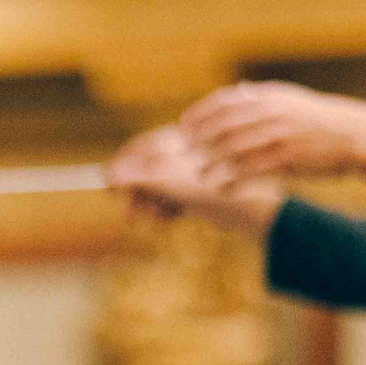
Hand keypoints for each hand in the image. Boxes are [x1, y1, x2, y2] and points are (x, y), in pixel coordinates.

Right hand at [105, 124, 283, 237]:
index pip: (135, 151)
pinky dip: (167, 208)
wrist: (256, 208)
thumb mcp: (172, 184)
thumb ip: (140, 178)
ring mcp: (190, 172)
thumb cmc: (214, 190)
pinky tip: (169, 219)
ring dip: (150, 204)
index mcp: (174, 143)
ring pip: (158, 187)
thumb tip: (108, 174)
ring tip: (152, 220)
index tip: (111, 191)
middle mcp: (181, 154)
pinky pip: (173, 197)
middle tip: (131, 217)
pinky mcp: (199, 189)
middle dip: (135, 194)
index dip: (120, 170)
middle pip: (144, 171)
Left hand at [181, 81, 365, 182]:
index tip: (184, 128)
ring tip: (198, 174)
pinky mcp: (287, 157)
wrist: (354, 135)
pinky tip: (221, 189)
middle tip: (184, 153)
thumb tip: (239, 91)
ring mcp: (278, 134)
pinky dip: (233, 180)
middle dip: (199, 141)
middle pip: (222, 126)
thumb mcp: (291, 99)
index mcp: (268, 96)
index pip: (222, 102)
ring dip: (212, 163)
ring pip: (233, 150)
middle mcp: (270, 112)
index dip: (199, 115)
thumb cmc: (319, 119)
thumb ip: (262, 96)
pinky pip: (252, 170)